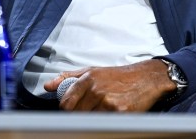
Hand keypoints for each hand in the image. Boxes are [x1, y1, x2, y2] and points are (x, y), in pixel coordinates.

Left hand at [44, 59, 174, 111]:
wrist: (146, 78)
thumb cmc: (118, 76)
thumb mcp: (92, 71)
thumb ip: (68, 78)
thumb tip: (48, 86)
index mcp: (88, 79)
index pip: (66, 103)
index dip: (66, 110)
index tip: (70, 111)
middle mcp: (96, 90)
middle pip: (76, 115)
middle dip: (79, 116)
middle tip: (88, 112)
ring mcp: (108, 102)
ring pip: (89, 121)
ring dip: (93, 120)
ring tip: (100, 112)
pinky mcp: (120, 113)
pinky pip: (104, 124)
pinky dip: (105, 122)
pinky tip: (110, 115)